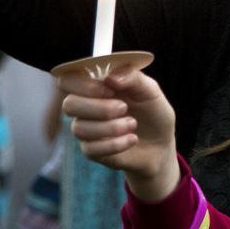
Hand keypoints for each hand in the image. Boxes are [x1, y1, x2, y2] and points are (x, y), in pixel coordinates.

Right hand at [59, 66, 177, 200]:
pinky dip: (116, 144)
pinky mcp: (91, 150)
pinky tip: (132, 139)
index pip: (68, 79)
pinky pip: (90, 148)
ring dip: (111, 127)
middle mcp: (86, 106)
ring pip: (79, 128)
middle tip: (124, 108)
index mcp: (97, 86)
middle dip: (99, 108)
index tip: (109, 88)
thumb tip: (109, 78)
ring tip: (133, 124)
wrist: (161, 144)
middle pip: (69, 104)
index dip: (82, 84)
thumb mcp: (151, 90)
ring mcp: (87, 129)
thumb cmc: (153, 113)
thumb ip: (133, 77)